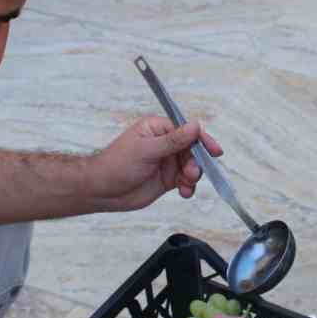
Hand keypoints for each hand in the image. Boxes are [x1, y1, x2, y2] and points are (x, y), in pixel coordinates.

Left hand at [87, 115, 223, 211]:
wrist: (102, 190)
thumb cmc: (116, 164)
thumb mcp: (146, 150)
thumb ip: (173, 140)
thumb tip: (194, 125)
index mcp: (158, 129)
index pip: (187, 131)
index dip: (202, 140)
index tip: (214, 151)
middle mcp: (165, 144)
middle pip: (193, 150)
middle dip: (196, 162)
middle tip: (192, 173)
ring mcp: (167, 162)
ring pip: (192, 166)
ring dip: (193, 176)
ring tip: (186, 184)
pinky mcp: (167, 179)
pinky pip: (186, 181)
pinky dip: (189, 187)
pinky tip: (184, 192)